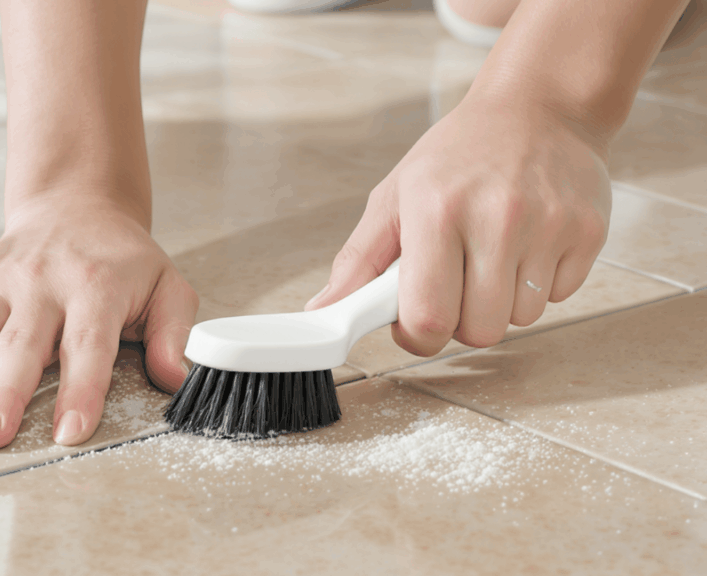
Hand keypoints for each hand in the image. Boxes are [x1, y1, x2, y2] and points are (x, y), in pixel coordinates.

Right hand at [0, 195, 197, 449]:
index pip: (89, 345)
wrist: (77, 203)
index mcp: (97, 287)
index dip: (81, 389)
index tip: (70, 433)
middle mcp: (44, 284)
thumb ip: (173, 332)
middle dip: (3, 393)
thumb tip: (176, 378)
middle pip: (22, 344)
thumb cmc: (123, 258)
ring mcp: (1, 283)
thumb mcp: (167, 285)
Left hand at [305, 96, 611, 354]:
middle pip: (478, 331)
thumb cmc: (457, 156)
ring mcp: (548, 225)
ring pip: (521, 319)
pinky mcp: (587, 232)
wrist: (539, 108)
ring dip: (501, 301)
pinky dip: (538, 283)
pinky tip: (528, 243)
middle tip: (455, 280)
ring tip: (493, 254)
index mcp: (437, 210)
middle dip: (461, 320)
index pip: (427, 317)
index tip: (414, 319)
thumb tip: (321, 312)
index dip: (416, 334)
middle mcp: (496, 217)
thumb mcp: (394, 197)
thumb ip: (357, 261)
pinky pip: (558, 297)